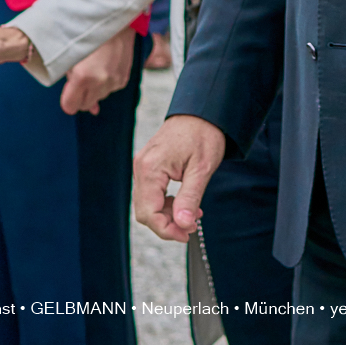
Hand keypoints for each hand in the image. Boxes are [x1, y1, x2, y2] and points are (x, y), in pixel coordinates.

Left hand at [60, 27, 135, 115]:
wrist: (113, 22)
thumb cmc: (87, 36)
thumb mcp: (70, 57)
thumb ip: (70, 82)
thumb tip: (91, 109)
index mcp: (82, 77)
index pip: (70, 106)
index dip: (67, 100)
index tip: (68, 90)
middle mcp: (100, 82)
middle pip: (85, 105)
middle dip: (80, 96)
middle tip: (80, 79)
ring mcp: (114, 81)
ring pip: (99, 98)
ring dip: (94, 89)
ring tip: (94, 68)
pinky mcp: (124, 78)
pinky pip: (111, 89)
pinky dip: (106, 83)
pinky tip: (104, 67)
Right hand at [133, 114, 225, 242]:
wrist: (203, 110)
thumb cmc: (204, 133)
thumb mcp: (201, 168)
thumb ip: (190, 198)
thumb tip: (182, 225)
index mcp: (150, 168)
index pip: (149, 213)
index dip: (167, 229)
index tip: (186, 234)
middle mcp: (141, 167)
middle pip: (145, 211)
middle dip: (167, 224)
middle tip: (191, 226)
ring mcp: (143, 165)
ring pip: (147, 204)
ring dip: (168, 214)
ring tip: (192, 214)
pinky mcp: (149, 165)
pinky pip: (151, 193)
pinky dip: (166, 203)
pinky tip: (183, 203)